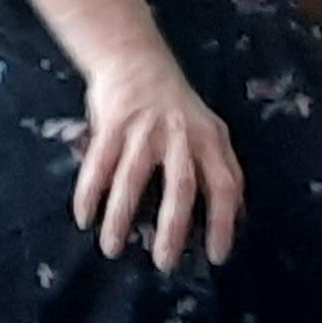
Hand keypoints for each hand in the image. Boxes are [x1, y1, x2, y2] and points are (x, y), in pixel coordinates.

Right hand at [73, 57, 244, 274]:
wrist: (135, 59)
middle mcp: (179, 135)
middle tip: (165, 263)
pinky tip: (84, 218)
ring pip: (132, 179)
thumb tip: (237, 215)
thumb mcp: (210, 131)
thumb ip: (222, 169)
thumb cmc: (177, 106)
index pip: (225, 184)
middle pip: (181, 186)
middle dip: (173, 229)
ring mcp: (143, 129)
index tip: (217, 255)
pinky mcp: (112, 124)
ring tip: (112, 249)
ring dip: (120, 217)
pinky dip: (89, 193)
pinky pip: (99, 164)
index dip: (224, 221)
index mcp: (210, 139)